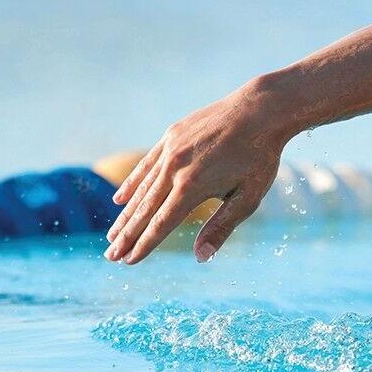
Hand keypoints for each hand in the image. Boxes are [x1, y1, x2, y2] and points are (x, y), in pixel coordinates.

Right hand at [106, 84, 285, 263]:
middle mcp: (175, 168)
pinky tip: (120, 200)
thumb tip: (200, 258)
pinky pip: (146, 165)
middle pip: (144, 209)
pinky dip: (133, 184)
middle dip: (127, 236)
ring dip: (126, 215)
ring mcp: (170, 149)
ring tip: (113, 236)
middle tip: (111, 256)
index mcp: (192, 187)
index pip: (161, 223)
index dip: (144, 244)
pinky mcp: (172, 135)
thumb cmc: (259, 158)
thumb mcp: (248, 198)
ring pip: (142, 188)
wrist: (260, 110)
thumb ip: (221, 227)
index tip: (128, 261)